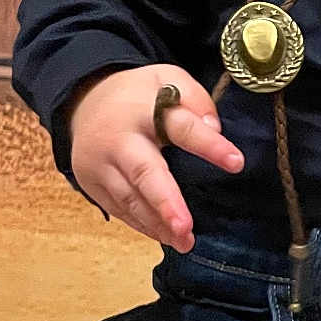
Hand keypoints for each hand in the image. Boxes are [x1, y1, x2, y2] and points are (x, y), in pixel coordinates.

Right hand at [67, 63, 242, 250]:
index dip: (208, 145)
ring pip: (129, 198)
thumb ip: (195, 100)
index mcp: (144, 109)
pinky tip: (165, 236)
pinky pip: (119, 209)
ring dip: (157, 224)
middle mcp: (119, 138)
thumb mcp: (168, 79)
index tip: (236, 163)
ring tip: (184, 241)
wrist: (83, 101)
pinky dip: (142, 225)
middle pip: (143, 173)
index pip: (180, 126)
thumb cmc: (140, 96)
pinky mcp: (91, 183)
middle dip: (165, 201)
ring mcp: (100, 164)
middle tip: (185, 227)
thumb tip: (215, 130)